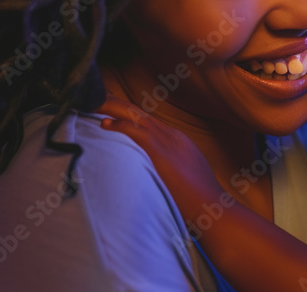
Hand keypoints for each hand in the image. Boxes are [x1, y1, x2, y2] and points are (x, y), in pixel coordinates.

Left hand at [97, 97, 226, 218]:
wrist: (211, 207)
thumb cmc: (199, 202)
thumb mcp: (186, 180)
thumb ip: (170, 173)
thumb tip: (158, 179)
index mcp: (178, 141)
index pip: (148, 122)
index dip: (127, 114)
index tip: (111, 110)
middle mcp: (172, 136)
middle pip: (140, 113)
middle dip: (118, 105)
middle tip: (98, 99)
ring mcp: (168, 141)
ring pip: (136, 115)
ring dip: (114, 108)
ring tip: (95, 103)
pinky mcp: (161, 150)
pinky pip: (135, 130)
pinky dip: (118, 124)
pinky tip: (104, 124)